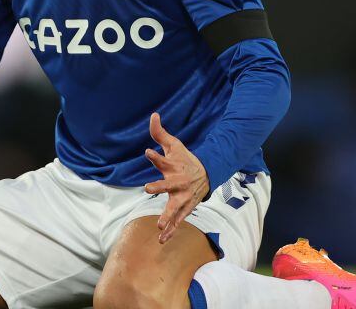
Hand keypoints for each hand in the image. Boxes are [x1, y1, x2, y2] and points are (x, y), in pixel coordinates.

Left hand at [143, 112, 209, 244]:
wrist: (207, 174)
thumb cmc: (185, 159)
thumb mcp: (174, 145)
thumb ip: (160, 133)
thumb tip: (153, 114)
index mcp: (173, 167)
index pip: (163, 159)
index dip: (155, 156)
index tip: (147, 151)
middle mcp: (178, 182)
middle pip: (168, 185)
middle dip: (159, 187)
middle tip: (148, 189)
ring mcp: (182, 197)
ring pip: (174, 208)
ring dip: (167, 217)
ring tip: (159, 226)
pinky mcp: (185, 207)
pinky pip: (177, 220)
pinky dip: (171, 230)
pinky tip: (161, 240)